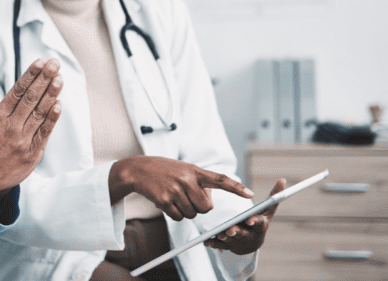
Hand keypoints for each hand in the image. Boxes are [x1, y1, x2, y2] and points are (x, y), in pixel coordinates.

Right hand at [0, 58, 62, 196]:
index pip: (18, 90)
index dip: (30, 74)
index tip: (40, 62)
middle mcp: (12, 126)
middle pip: (32, 98)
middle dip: (44, 78)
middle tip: (55, 63)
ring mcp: (23, 140)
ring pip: (40, 113)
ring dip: (51, 94)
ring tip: (60, 78)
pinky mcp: (32, 154)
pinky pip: (44, 133)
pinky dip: (52, 119)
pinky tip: (59, 104)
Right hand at [109, 156, 254, 220]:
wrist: (137, 169)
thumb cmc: (163, 170)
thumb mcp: (183, 170)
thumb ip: (198, 183)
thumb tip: (208, 204)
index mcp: (194, 170)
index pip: (220, 179)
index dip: (236, 187)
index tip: (250, 194)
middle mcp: (187, 179)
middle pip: (206, 208)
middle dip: (199, 208)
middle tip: (186, 198)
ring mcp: (176, 190)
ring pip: (192, 214)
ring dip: (185, 211)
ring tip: (173, 197)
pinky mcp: (165, 200)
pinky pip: (178, 217)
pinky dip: (174, 214)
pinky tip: (166, 202)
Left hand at [204, 178, 285, 254]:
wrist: (253, 242)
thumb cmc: (260, 221)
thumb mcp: (267, 210)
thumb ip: (274, 196)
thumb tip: (282, 179)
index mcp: (260, 226)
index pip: (259, 224)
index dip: (255, 222)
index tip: (249, 220)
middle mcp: (250, 235)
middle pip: (243, 234)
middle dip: (237, 231)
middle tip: (230, 230)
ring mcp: (239, 242)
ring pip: (231, 240)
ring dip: (225, 237)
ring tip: (219, 234)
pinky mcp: (229, 246)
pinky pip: (220, 246)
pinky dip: (213, 244)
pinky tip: (206, 242)